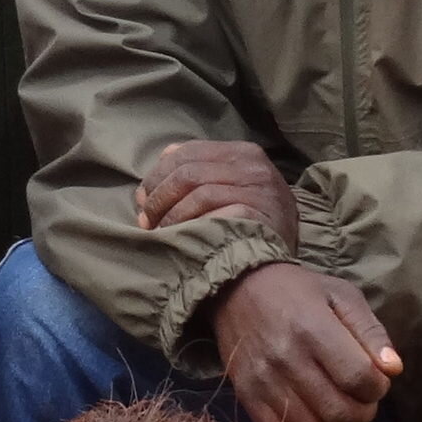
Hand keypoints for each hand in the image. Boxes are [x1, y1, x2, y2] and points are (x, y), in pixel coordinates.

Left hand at [139, 138, 299, 239]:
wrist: (279, 270)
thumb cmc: (250, 228)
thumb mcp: (233, 188)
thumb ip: (203, 170)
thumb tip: (163, 157)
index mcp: (245, 153)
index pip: (190, 152)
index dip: (158, 173)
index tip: (142, 197)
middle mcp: (255, 167)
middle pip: (188, 171)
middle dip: (158, 196)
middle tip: (145, 220)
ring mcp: (260, 191)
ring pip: (197, 191)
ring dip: (169, 215)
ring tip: (158, 232)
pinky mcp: (258, 216)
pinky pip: (211, 213)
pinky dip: (188, 225)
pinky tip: (178, 239)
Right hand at [210, 263, 401, 421]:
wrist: (237, 289)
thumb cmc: (297, 290)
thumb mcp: (341, 295)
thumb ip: (371, 332)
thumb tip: (392, 370)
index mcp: (312, 328)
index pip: (358, 378)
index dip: (378, 387)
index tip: (377, 380)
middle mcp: (285, 358)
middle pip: (337, 410)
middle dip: (362, 412)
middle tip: (362, 399)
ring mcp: (263, 380)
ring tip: (342, 411)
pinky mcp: (246, 395)